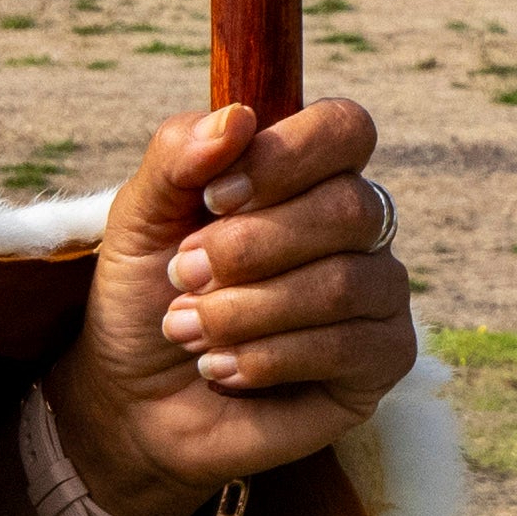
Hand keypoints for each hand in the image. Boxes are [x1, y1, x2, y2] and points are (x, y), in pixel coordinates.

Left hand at [49, 98, 420, 515]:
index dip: (286, 157)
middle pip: (348, 208)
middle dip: (250, 248)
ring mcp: (377, 292)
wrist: (133, 398)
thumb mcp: (138, 219)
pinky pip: (353, 347)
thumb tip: (236, 117)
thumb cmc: (147, 296)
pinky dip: (272, 358)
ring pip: (343, 283)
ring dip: (248, 311)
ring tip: (187, 330)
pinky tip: (223, 368)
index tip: (214, 198)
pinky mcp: (382, 360)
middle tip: (182, 276)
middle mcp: (357, 226)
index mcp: (307, 173)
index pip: (345, 129)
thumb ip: (176, 158)